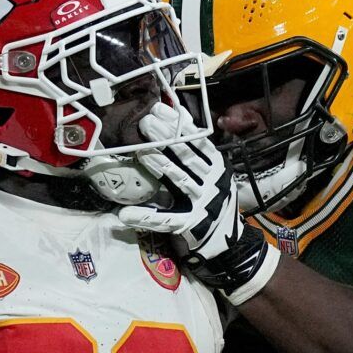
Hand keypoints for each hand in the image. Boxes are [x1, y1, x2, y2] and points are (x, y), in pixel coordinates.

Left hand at [118, 106, 275, 298]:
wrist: (228, 242)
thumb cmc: (213, 202)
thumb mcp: (211, 175)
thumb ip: (195, 155)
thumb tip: (172, 124)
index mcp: (218, 167)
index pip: (198, 141)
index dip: (179, 125)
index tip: (160, 109)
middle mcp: (214, 182)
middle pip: (188, 156)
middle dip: (166, 137)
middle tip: (146, 121)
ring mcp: (204, 203)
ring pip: (179, 179)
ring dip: (159, 163)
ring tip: (140, 148)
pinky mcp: (191, 225)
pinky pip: (165, 220)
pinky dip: (145, 218)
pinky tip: (125, 215)